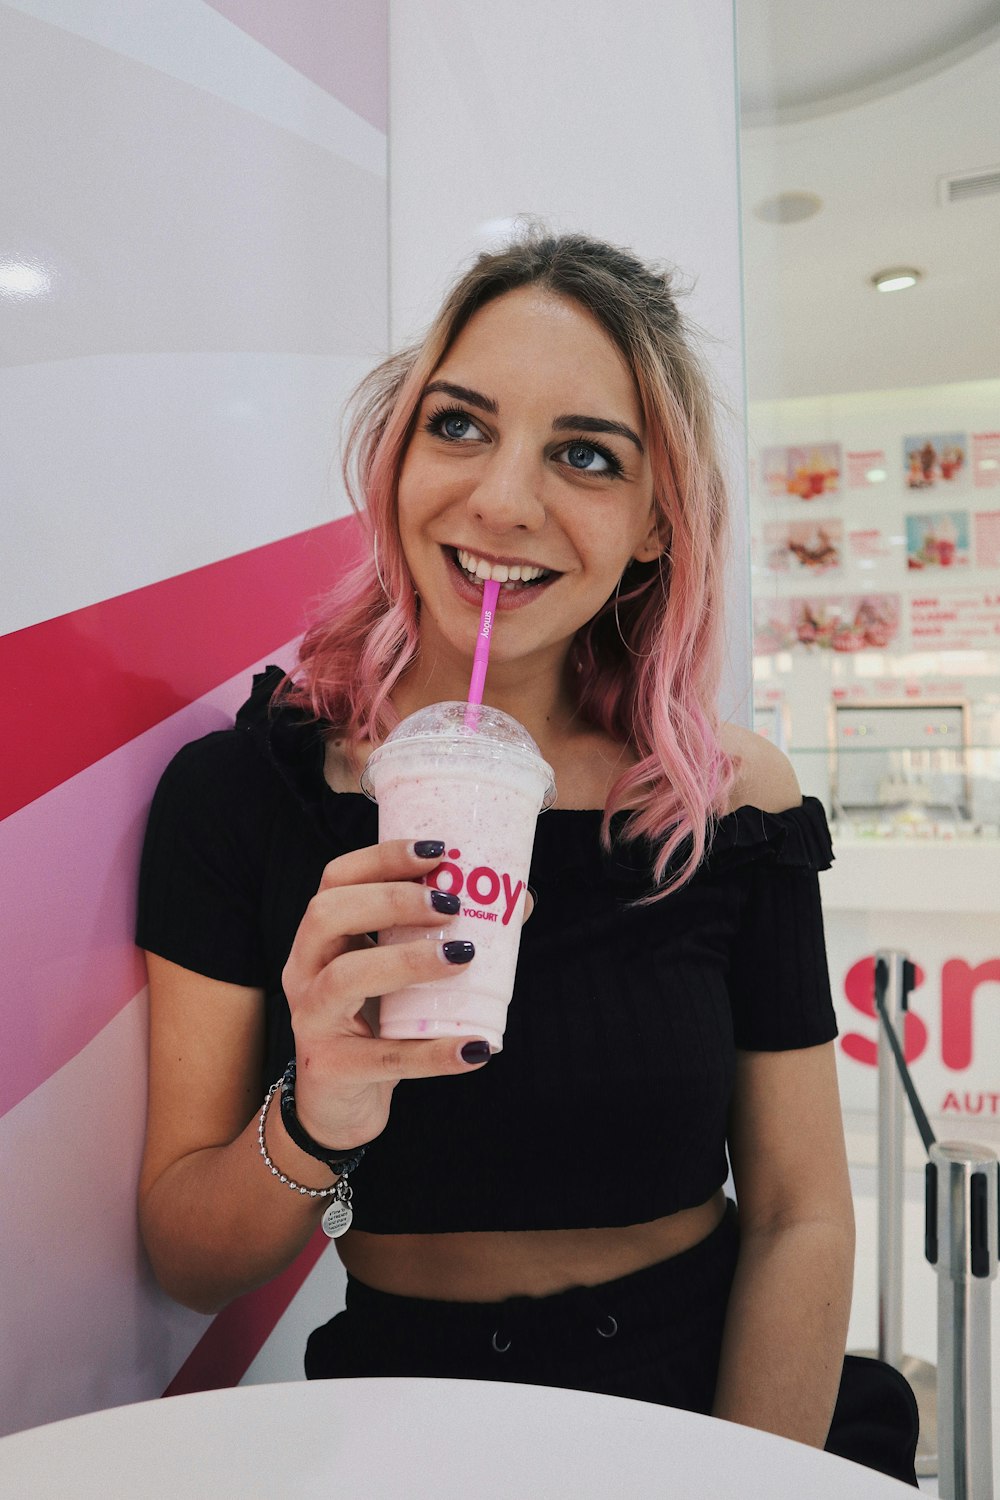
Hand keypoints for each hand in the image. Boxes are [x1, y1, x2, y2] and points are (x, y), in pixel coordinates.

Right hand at [281, 840, 486, 1151]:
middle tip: (450, 905)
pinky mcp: (331, 1068)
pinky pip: (384, 1057)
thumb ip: (441, 939)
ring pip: (345, 979)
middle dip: (391, 900)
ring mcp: (311, 1020)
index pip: (336, 880)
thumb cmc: (375, 1023)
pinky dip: (433, 1053)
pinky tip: (476, 1046)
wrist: (338, 1105)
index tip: (437, 853)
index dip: (381, 859)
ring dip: (407, 961)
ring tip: (462, 957)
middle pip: (328, 915)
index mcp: (320, 938)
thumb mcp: (399, 976)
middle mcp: (304, 970)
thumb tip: (520, 903)